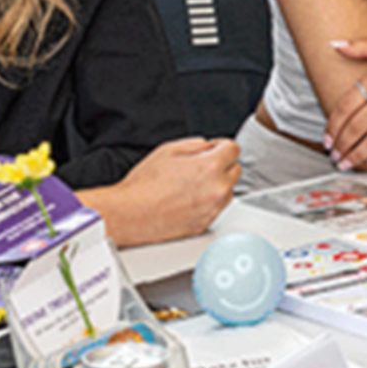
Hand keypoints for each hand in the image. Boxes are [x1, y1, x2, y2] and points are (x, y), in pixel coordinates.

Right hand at [84, 137, 238, 246]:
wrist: (131, 214)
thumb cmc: (144, 185)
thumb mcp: (168, 150)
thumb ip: (196, 144)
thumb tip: (209, 146)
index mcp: (210, 166)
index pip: (234, 149)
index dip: (221, 147)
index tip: (215, 149)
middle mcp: (217, 189)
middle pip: (235, 170)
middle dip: (221, 166)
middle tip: (199, 167)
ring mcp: (213, 208)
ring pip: (228, 191)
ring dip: (217, 185)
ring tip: (191, 185)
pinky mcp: (206, 224)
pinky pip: (217, 208)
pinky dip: (208, 202)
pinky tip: (188, 199)